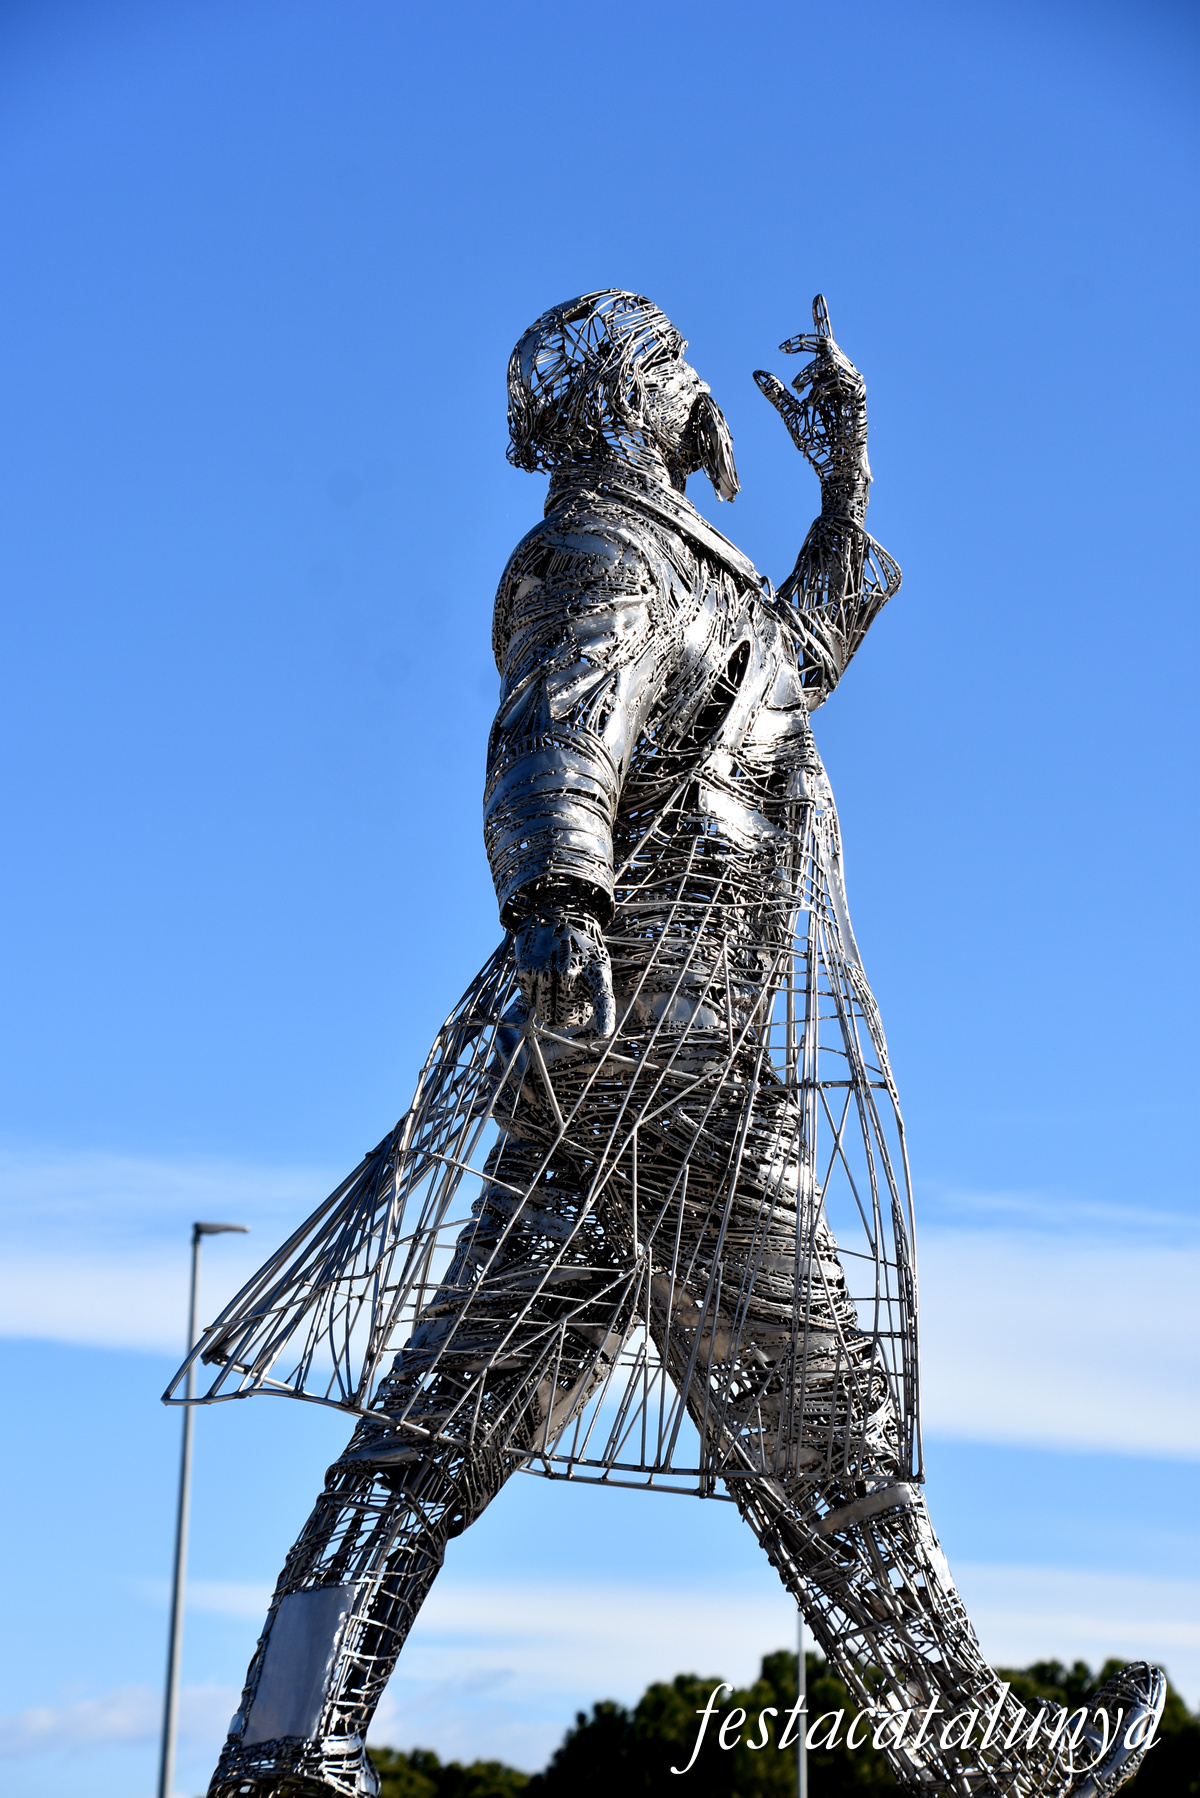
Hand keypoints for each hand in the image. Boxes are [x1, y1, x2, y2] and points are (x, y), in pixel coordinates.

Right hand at [514, 905, 616, 1036]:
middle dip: (566, 1016)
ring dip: (549, 1009)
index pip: (602, 997)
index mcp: (596, 970)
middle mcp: (572, 970)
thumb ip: (592, 992)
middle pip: (566, 1016)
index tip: (604, 1032)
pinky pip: (530, 1001)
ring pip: (546, 1013)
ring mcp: (548, 970)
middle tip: (568, 1002)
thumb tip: (574, 1020)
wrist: (559, 912)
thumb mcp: (597, 963)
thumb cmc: (582, 946)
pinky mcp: (528, 969)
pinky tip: (541, 980)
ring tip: (555, 989)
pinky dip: (534, 997)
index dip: (604, 1016)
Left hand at [753, 295, 870, 501]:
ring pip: (829, 356)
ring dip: (808, 370)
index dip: (821, 319)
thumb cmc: (817, 444)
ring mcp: (852, 383)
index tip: (817, 297)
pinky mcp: (858, 394)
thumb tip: (757, 373)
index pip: (823, 344)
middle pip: (824, 343)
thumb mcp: (791, 413)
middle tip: (782, 349)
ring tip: (797, 389)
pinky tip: (813, 400)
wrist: (834, 467)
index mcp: (826, 378)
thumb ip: (777, 393)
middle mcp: (841, 376)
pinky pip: (837, 375)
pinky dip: (820, 386)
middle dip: (803, 341)